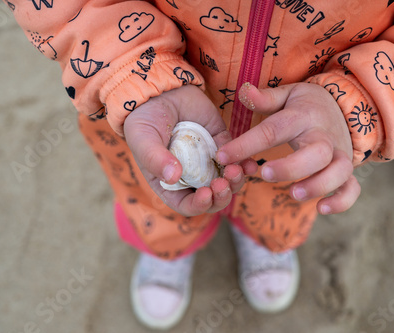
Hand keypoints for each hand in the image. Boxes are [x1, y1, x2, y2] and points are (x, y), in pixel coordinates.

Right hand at [123, 85, 256, 216]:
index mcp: (170, 184)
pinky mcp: (222, 144)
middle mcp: (191, 177)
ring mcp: (208, 162)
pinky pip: (237, 160)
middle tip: (223, 184)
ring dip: (235, 182)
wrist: (159, 90)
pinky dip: (245, 165)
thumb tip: (173, 176)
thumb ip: (155, 159)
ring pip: (228, 182)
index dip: (198, 205)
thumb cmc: (145, 119)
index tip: (205, 194)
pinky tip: (250, 164)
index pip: (187, 205)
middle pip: (212, 198)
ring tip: (236, 171)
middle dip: (221, 196)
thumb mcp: (143, 139)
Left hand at [216, 82, 360, 214]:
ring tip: (294, 194)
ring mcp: (339, 155)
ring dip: (318, 185)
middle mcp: (323, 137)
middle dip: (291, 166)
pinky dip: (342, 201)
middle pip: (316, 153)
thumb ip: (265, 98)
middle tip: (264, 174)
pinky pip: (352, 189)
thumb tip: (243, 90)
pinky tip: (322, 209)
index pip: (273, 131)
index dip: (246, 144)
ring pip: (338, 172)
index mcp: (302, 117)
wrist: (345, 108)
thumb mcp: (287, 95)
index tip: (221, 156)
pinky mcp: (346, 171)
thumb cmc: (306, 106)